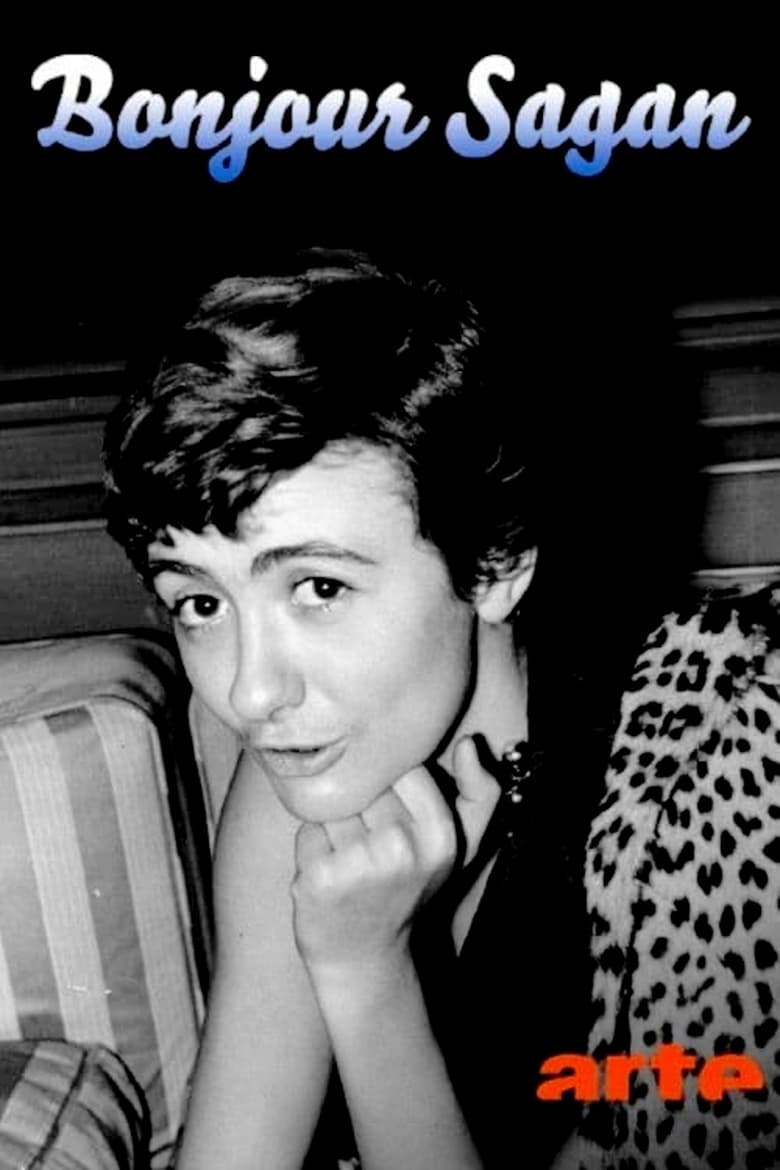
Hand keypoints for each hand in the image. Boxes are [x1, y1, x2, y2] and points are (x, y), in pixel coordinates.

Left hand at [290, 736, 500, 978]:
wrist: (365, 959)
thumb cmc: (411, 890)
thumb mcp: (459, 846)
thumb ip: (480, 793)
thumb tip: (467, 744)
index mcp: (440, 835)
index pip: (401, 767)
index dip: (390, 784)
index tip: (393, 815)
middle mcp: (402, 848)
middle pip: (365, 784)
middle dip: (361, 806)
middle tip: (371, 845)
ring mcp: (358, 864)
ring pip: (333, 804)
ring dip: (334, 827)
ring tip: (350, 860)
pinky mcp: (319, 877)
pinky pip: (307, 831)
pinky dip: (311, 847)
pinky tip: (327, 874)